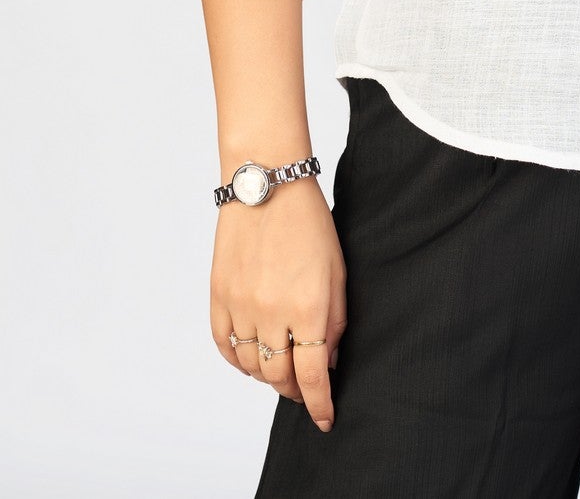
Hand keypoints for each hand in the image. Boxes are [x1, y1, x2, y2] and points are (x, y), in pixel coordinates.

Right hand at [210, 176, 346, 432]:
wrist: (267, 184)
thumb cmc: (310, 223)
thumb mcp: (337, 270)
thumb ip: (335, 320)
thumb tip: (327, 361)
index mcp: (308, 308)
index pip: (313, 376)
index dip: (320, 404)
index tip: (325, 419)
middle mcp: (271, 313)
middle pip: (280, 377)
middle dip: (295, 389)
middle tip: (305, 387)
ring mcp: (240, 306)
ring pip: (251, 367)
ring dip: (267, 376)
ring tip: (280, 368)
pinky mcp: (218, 297)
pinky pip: (224, 346)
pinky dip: (238, 360)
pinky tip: (251, 357)